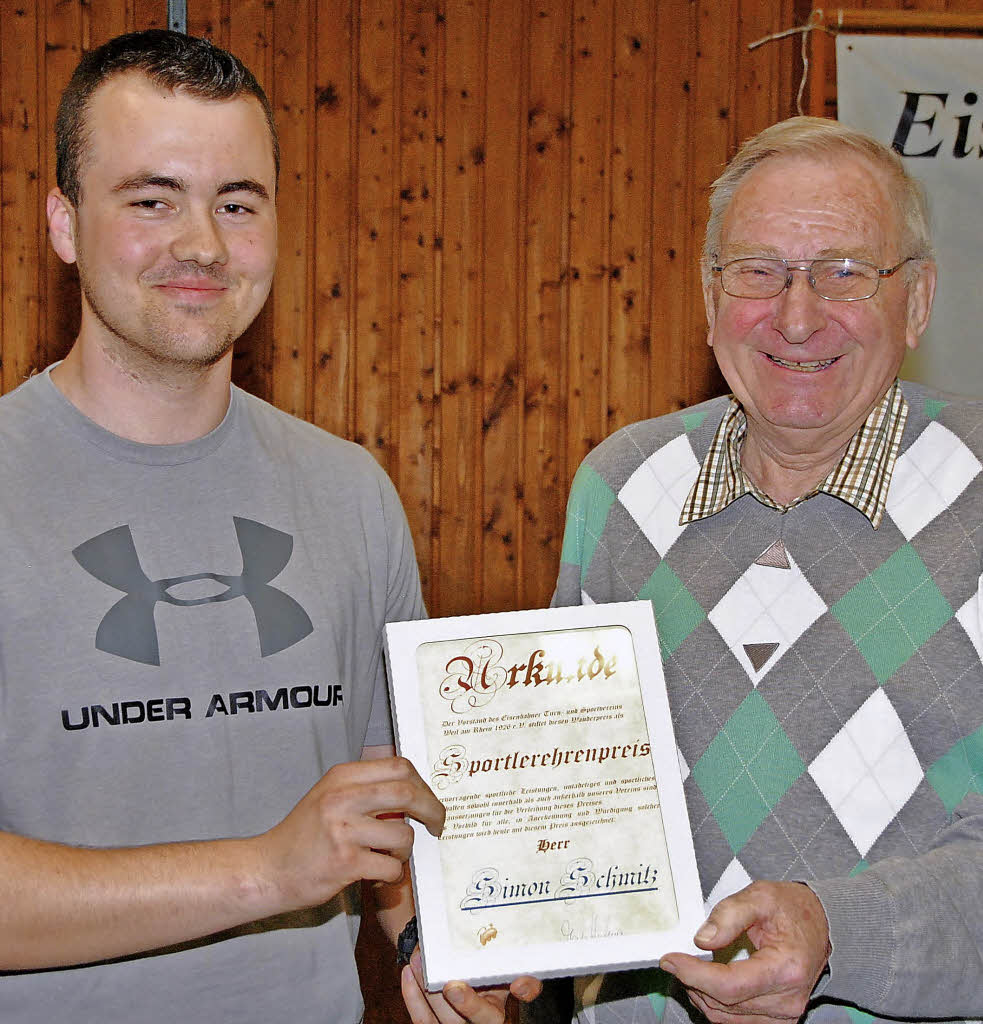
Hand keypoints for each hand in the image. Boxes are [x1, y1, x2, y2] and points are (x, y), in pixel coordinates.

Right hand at [257, 757, 444, 911]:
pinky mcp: (345, 862)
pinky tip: (376, 873)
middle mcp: (341, 797)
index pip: (399, 766)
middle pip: (407, 792)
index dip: (422, 783)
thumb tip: (415, 788)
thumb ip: (366, 788)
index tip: (429, 800)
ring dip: (405, 851)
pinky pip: (391, 866)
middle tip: (437, 825)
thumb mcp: (330, 796)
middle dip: (432, 810)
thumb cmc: (304, 835)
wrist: (267, 869)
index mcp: (341, 776)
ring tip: (389, 856)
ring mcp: (342, 830)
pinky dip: (392, 873)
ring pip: (403, 835)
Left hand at [401, 948, 540, 1023]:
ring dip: (431, 995)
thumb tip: (501, 912)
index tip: (518, 982)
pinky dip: (413, 998)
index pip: (526, 993)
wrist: (455, 969)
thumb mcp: (492, 952)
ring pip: (448, 1022)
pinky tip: (409, 973)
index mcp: (507, 993)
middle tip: (452, 984)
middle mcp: (488, 1016)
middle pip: (482, 1018)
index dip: (526, 991)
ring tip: (420, 961)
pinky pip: (423, 1021)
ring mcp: (461, 1023)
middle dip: (467, 1004)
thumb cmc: (476, 959)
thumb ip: (500, 940)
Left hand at [659, 881, 830, 1023]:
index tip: (670, 959)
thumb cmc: (793, 909)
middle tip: (675, 959)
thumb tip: (702, 940)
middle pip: (725, 1004)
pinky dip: (715, 1004)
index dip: (693, 974)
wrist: (822, 925)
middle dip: (692, 981)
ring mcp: (784, 1014)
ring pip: (727, 1018)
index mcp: (786, 968)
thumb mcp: (760, 896)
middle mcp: (788, 999)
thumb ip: (729, 915)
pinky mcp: (778, 1019)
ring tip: (689, 969)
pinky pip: (737, 1021)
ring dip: (701, 995)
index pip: (730, 985)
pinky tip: (706, 982)